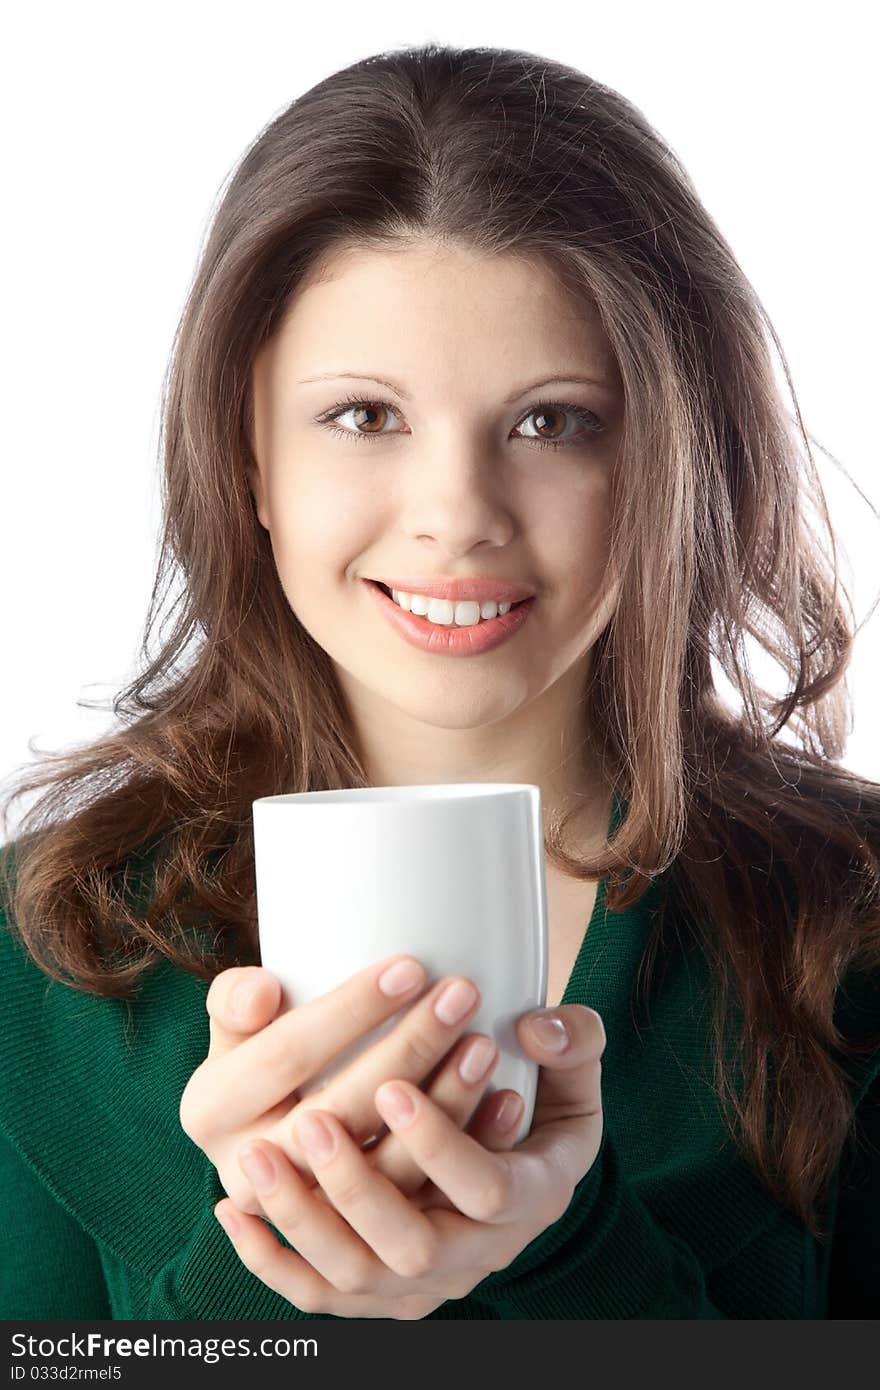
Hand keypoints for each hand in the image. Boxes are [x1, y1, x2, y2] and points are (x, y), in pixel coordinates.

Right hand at [180, 958, 523, 1218]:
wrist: (273, 1137)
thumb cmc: (266, 1058)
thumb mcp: (237, 1026)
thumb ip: (235, 1000)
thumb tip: (262, 992)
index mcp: (210, 1109)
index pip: (285, 1055)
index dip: (348, 1011)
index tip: (410, 967)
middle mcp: (250, 1173)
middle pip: (340, 1113)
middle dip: (407, 1051)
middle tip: (462, 993)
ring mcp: (306, 1216)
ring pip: (386, 1176)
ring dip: (446, 1108)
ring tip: (484, 1044)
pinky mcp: (364, 1249)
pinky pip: (421, 1216)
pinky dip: (469, 1158)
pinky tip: (507, 1106)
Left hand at [213, 1004, 605, 1318]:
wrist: (518, 1182)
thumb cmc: (543, 1111)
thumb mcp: (576, 1078)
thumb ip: (576, 1041)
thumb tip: (533, 1026)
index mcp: (532, 1196)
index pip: (487, 1189)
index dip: (440, 1143)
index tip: (394, 1084)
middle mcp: (476, 1254)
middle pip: (412, 1246)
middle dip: (358, 1185)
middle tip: (311, 1121)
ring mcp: (422, 1283)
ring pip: (354, 1275)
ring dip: (302, 1218)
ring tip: (256, 1155)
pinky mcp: (376, 1293)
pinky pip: (315, 1297)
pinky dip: (269, 1260)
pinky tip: (230, 1210)